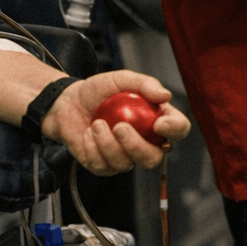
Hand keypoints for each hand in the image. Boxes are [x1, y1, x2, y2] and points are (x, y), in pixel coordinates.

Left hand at [42, 72, 191, 174]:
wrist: (68, 102)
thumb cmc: (98, 91)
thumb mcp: (121, 79)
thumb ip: (144, 84)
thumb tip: (166, 96)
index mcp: (157, 120)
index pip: (178, 130)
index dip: (174, 130)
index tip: (159, 123)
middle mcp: (145, 143)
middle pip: (154, 157)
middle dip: (137, 146)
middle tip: (120, 127)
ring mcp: (125, 157)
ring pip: (127, 164)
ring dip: (108, 144)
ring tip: (97, 124)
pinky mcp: (104, 166)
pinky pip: (104, 166)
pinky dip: (93, 148)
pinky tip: (88, 134)